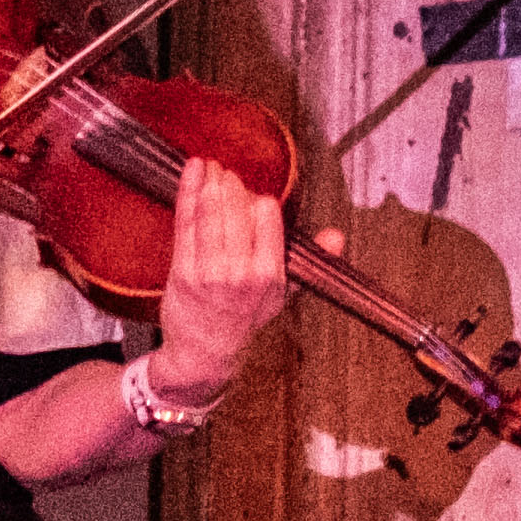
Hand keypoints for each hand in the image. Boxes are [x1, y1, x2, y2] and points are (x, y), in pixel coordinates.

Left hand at [142, 160, 297, 399]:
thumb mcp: (283, 293)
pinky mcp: (183, 272)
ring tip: (208, 168)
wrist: (205, 352)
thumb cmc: (243, 317)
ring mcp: (211, 273)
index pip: (267, 215)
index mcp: (271, 274)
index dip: (258, 200)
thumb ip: (310, 261)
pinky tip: (192, 171)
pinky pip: (186, 222)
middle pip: (238, 209)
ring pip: (211, 213)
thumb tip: (337, 236)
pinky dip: (187, 192)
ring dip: (209, 183)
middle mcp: (242, 274)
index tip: (251, 198)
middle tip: (226, 173)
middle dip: (231, 185)